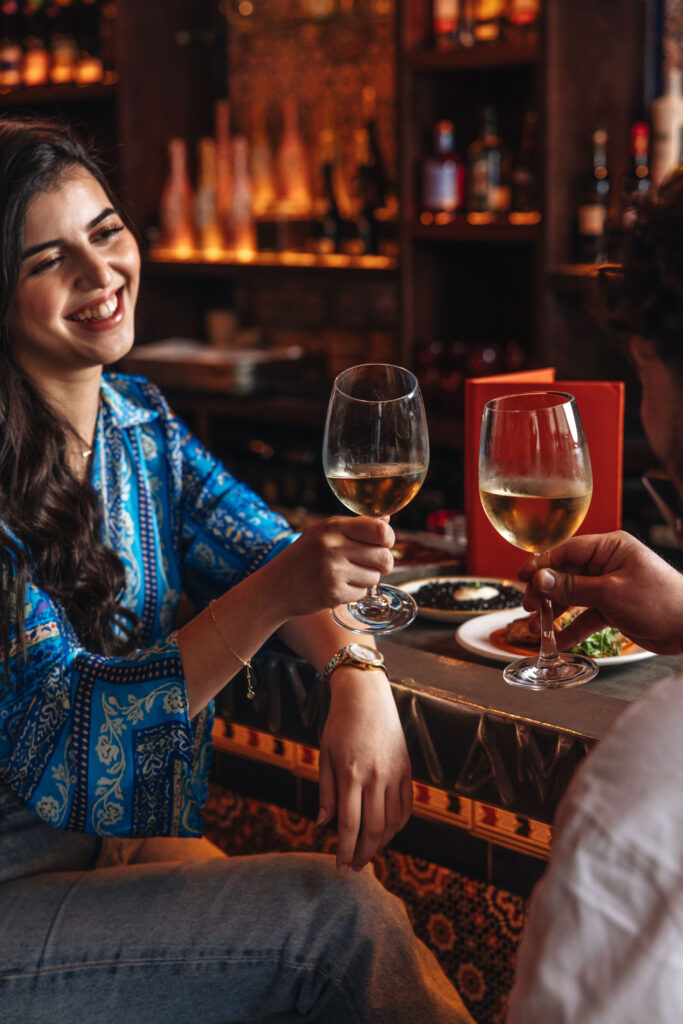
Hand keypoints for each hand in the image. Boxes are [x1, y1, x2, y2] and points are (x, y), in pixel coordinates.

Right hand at [263, 516, 394, 621]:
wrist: (275, 586)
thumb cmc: (303, 556)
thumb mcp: (324, 532)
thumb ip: (356, 525)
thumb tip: (387, 520)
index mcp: (333, 526)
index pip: (381, 530)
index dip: (387, 539)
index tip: (382, 544)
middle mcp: (333, 547)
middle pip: (384, 557)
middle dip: (381, 564)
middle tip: (369, 564)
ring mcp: (333, 571)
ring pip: (375, 577)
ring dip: (366, 578)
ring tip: (345, 575)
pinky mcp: (333, 593)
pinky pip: (362, 593)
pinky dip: (354, 592)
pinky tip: (337, 586)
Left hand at [317, 667, 412, 872]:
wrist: (366, 696)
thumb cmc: (339, 725)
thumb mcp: (325, 756)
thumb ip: (326, 792)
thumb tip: (324, 825)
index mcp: (351, 774)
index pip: (350, 825)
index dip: (345, 850)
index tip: (340, 867)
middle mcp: (376, 776)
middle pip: (375, 829)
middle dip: (364, 853)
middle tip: (354, 867)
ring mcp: (395, 773)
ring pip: (394, 821)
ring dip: (382, 843)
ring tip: (368, 852)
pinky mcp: (407, 769)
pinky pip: (406, 806)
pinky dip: (398, 825)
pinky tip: (386, 832)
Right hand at [518, 531, 682, 654]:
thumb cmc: (661, 601)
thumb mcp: (611, 593)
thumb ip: (573, 587)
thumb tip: (540, 579)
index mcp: (610, 548)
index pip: (567, 551)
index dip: (542, 564)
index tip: (522, 578)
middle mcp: (608, 564)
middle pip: (566, 575)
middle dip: (545, 592)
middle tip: (528, 607)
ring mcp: (610, 586)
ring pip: (573, 597)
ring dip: (555, 612)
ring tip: (535, 627)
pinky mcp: (614, 608)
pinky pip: (586, 616)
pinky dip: (572, 628)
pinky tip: (557, 641)